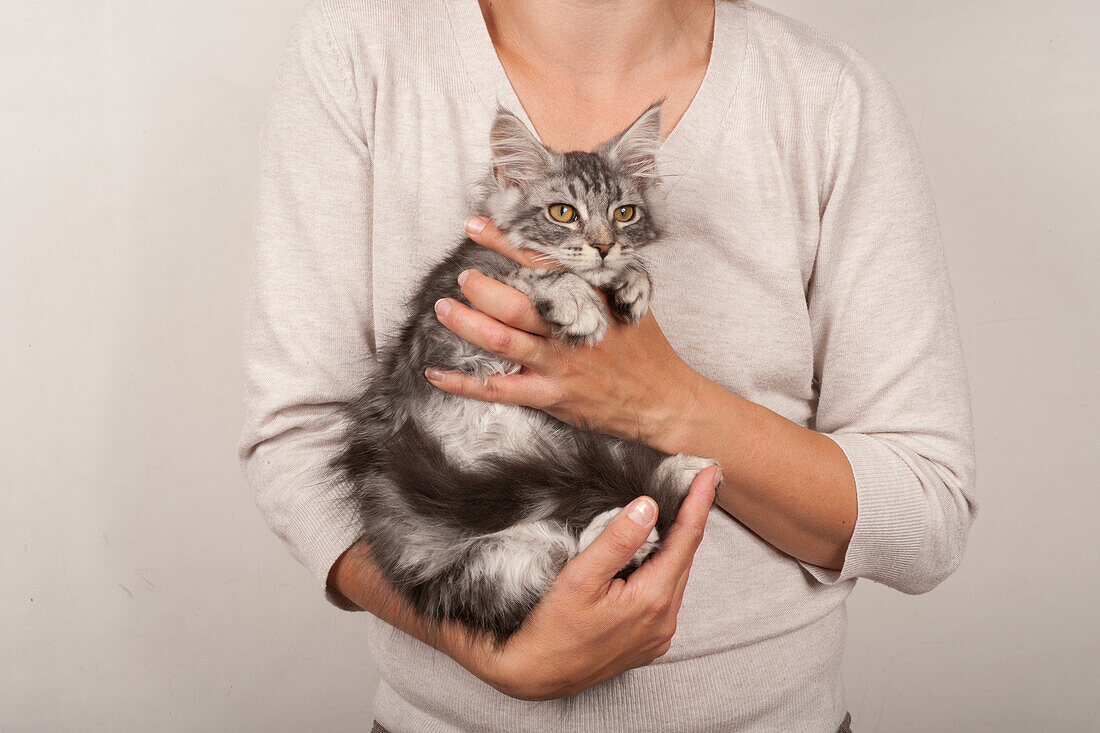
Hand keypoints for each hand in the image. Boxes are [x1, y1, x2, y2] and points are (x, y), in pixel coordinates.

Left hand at [426, 217, 703, 452]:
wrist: (663, 400)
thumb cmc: (645, 350)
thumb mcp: (630, 301)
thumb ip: (597, 276)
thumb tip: (568, 247)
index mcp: (590, 299)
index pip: (542, 264)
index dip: (506, 243)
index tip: (476, 225)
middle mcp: (571, 329)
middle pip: (515, 303)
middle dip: (480, 287)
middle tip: (461, 276)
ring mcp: (558, 364)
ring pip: (501, 341)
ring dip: (466, 324)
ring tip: (443, 309)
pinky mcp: (549, 395)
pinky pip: (498, 389)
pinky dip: (463, 384)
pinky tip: (436, 374)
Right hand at [443, 465, 720, 699]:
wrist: (536, 674)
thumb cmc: (552, 627)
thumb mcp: (580, 577)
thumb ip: (617, 540)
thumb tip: (648, 506)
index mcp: (653, 599)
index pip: (686, 539)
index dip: (699, 502)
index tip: (710, 472)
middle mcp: (664, 620)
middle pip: (683, 556)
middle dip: (688, 519)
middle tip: (693, 484)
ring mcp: (658, 634)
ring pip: (674, 576)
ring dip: (673, 545)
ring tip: (670, 513)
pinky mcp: (649, 642)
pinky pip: (664, 596)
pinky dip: (661, 570)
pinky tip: (648, 556)